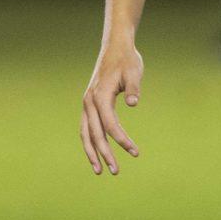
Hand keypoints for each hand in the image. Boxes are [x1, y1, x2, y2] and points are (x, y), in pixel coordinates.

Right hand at [80, 43, 142, 174]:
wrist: (116, 47)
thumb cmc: (127, 60)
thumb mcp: (134, 72)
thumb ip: (133, 88)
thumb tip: (133, 103)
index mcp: (100, 96)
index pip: (109, 124)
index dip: (121, 140)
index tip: (135, 152)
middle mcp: (89, 102)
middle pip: (94, 134)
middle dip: (104, 154)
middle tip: (116, 172)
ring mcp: (87, 104)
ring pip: (86, 134)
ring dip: (92, 153)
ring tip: (100, 171)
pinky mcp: (90, 104)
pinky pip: (87, 128)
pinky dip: (91, 142)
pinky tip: (97, 154)